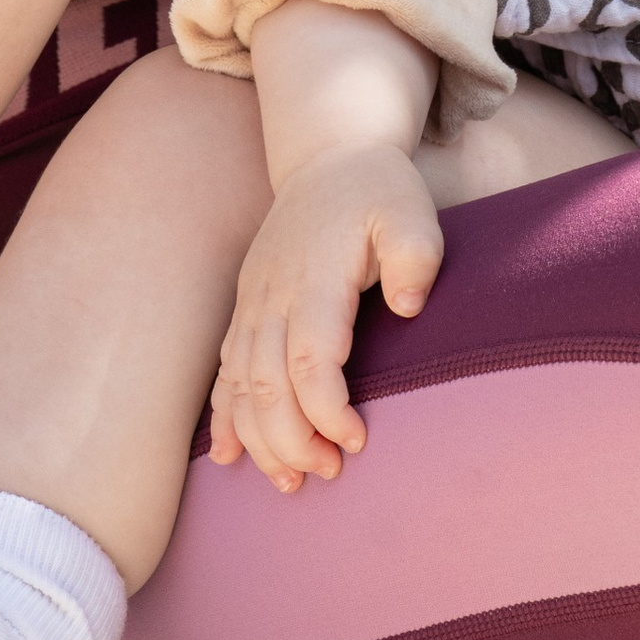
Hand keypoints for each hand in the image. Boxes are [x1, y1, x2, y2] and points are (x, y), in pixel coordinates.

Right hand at [209, 143, 443, 488]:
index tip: (357, 440)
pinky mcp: (247, 307)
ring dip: (259, 438)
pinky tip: (228, 455)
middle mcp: (274, 294)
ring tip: (288, 482)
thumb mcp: (410, 212)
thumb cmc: (378, 192)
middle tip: (329, 472)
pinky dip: (224, 415)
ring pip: (241, 384)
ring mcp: (254, 302)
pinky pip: (227, 369)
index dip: (327, 410)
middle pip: (267, 383)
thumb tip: (409, 305)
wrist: (331, 157)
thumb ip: (414, 255)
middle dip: (292, 440)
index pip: (310, 360)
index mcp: (315, 277)